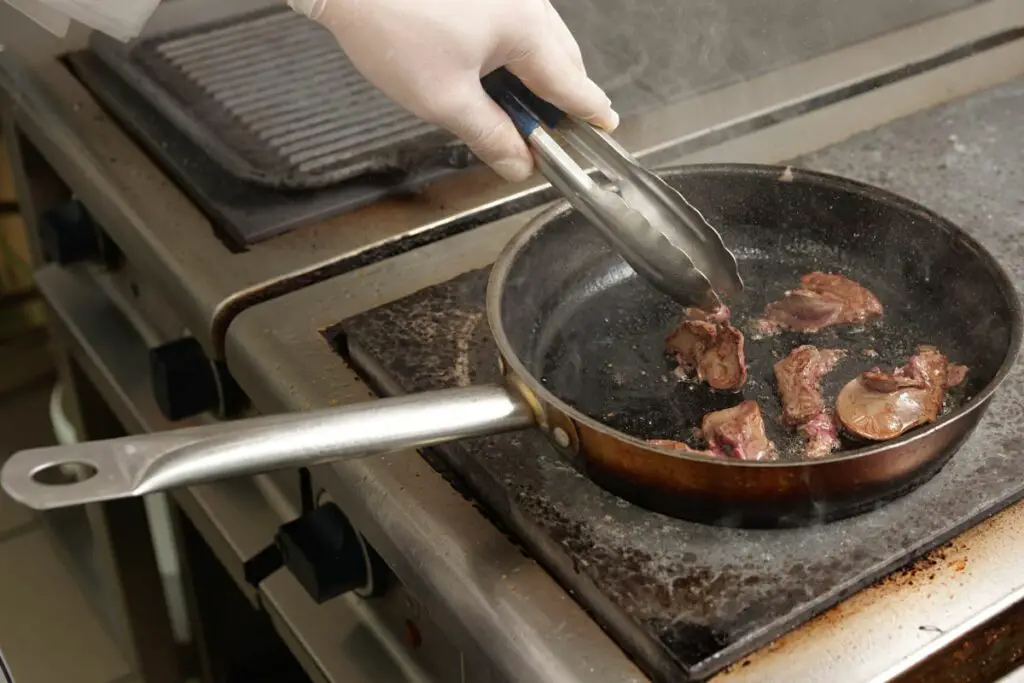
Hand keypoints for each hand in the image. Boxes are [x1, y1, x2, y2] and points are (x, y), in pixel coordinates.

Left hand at [289, 0, 618, 181]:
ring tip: (515, 112)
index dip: (589, 115)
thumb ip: (490, 136)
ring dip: (535, 79)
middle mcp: (526, 4)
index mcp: (527, 30)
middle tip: (549, 134)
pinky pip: (515, 27)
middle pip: (563, 61)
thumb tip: (520, 164)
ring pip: (539, 42)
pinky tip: (490, 76)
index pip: (572, 84)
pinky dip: (514, 57)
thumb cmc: (394, 27)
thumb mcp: (444, 100)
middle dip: (561, 99)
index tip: (606, 131)